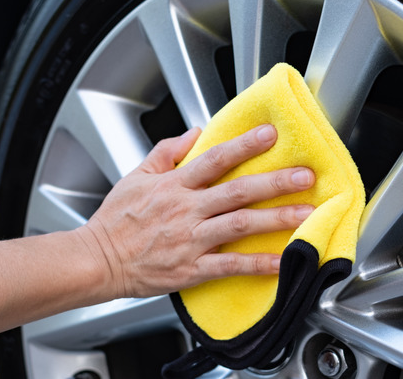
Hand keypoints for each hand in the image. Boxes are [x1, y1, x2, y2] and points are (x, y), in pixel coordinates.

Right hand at [78, 124, 314, 298]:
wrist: (96, 260)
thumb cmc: (114, 221)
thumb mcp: (135, 177)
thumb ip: (166, 152)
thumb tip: (194, 132)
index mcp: (173, 186)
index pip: (215, 159)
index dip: (244, 145)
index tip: (270, 135)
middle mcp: (186, 210)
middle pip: (237, 191)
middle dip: (274, 182)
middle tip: (305, 175)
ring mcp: (190, 240)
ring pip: (240, 225)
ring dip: (275, 219)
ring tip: (306, 213)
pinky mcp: (191, 269)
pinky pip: (229, 266)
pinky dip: (256, 264)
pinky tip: (281, 262)